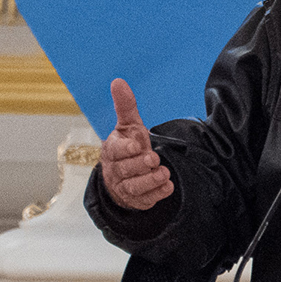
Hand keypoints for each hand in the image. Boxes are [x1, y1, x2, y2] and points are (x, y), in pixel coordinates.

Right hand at [99, 79, 173, 211]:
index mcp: (112, 150)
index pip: (114, 151)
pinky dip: (157, 194)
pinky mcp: (137, 200)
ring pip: (134, 187)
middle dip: (140, 165)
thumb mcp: (129, 126)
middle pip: (125, 170)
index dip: (125, 149)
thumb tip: (118, 81)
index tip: (137, 145)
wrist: (126, 175)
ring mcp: (125, 187)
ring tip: (164, 173)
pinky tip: (168, 186)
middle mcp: (116, 170)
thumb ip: (125, 106)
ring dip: (149, 181)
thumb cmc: (128, 146)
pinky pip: (146, 200)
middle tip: (153, 158)